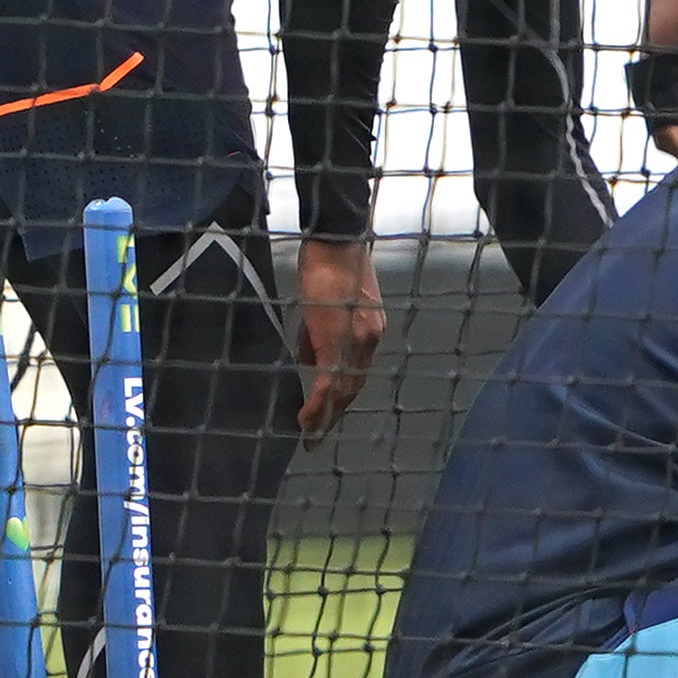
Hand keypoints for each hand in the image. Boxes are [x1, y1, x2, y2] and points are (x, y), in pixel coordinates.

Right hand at [293, 234, 383, 433]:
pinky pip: (331, 378)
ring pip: (344, 387)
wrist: (334, 241)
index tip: (328, 418)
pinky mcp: (340, 336)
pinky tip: (308, 417)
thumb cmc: (326, 266)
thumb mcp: (324, 306)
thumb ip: (319, 335)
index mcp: (368, 331)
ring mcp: (359, 338)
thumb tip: (310, 361)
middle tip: (317, 436)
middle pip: (354, 387)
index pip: (357, 373)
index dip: (342, 399)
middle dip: (335, 414)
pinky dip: (320, 402)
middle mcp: (370, 338)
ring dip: (327, 413)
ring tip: (311, 432)